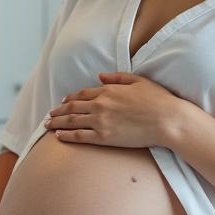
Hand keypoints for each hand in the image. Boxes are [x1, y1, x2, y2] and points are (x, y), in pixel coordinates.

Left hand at [45, 71, 185, 147]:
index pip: (82, 93)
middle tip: (49, 115)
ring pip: (72, 121)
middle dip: (58, 111)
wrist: (167, 120)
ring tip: (47, 125)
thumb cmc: (158, 100)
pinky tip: (58, 136)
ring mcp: (100, 121)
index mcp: (108, 90)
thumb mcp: (138, 80)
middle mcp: (100, 105)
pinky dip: (67, 136)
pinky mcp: (104, 137)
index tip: (63, 101)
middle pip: (72, 107)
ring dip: (57, 123)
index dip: (70, 98)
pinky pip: (80, 136)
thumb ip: (117, 77)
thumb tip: (100, 76)